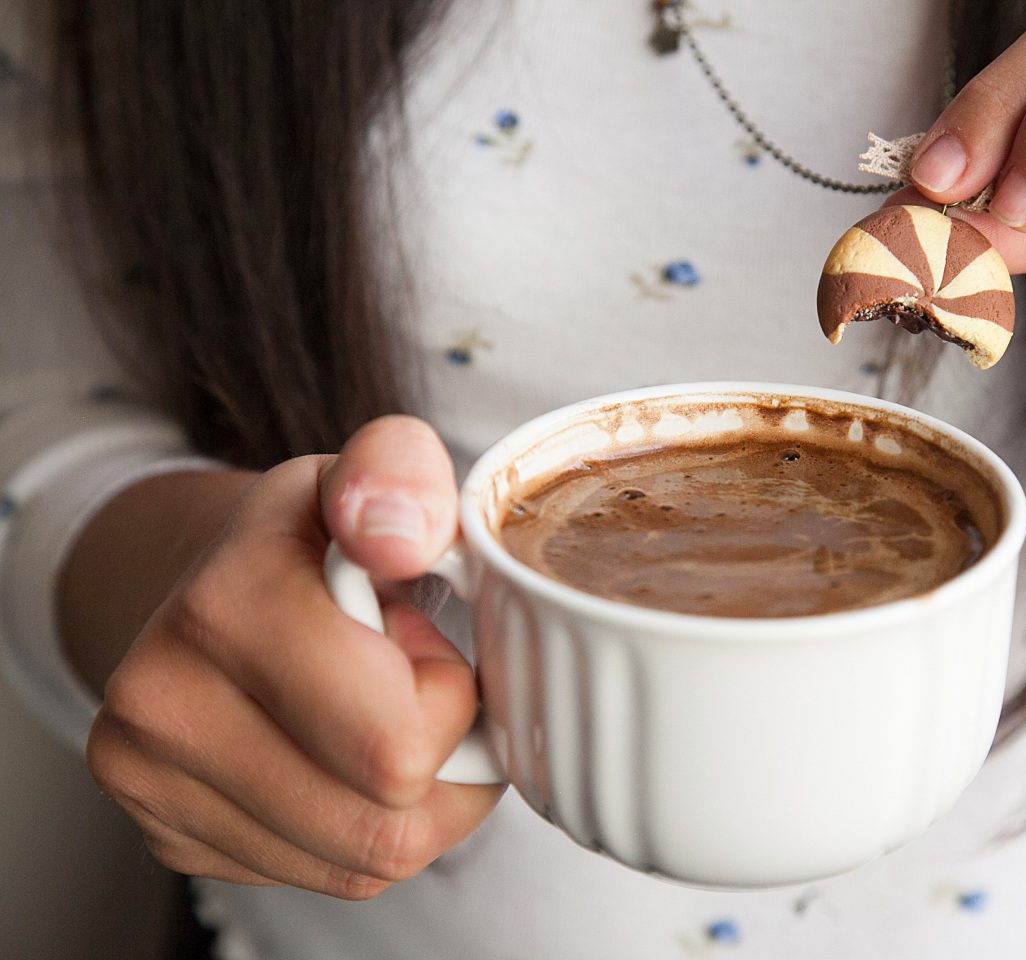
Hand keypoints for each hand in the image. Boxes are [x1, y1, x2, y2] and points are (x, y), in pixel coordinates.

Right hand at [85, 416, 499, 898]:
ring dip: (416, 803)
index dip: (452, 698)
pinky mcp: (167, 837)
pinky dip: (364, 829)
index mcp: (224, 609)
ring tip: (386, 717)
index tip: (426, 640)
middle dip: (445, 760)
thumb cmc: (316, 536)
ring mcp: (153, 784)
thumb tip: (400, 534)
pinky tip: (343, 757)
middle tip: (417, 686)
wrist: (204, 577)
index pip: (397, 744)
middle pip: (387, 827)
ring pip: (364, 864)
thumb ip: (400, 475)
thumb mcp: (369, 473)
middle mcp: (163, 707)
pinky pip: (325, 877)